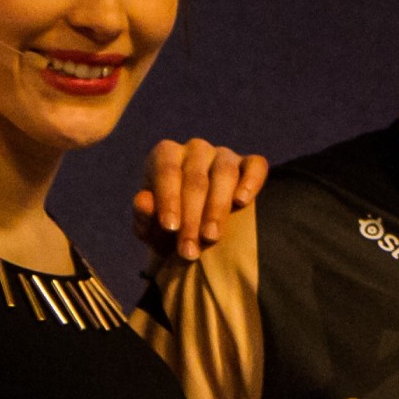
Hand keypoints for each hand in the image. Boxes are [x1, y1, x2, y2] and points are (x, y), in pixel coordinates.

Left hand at [133, 139, 267, 261]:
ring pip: (224, 174)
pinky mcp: (250, 164)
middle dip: (192, 217)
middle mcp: (195, 149)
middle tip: (190, 249)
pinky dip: (251, 181)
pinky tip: (242, 202)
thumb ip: (143, 216)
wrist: (197, 232)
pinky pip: (255, 166)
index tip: (171, 228)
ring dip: (217, 208)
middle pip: (196, 179)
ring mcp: (224, 155)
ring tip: (211, 237)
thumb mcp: (150, 228)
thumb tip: (143, 201)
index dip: (169, 200)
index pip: (167, 172)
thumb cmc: (170, 226)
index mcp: (165, 155)